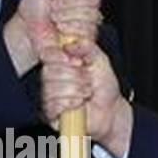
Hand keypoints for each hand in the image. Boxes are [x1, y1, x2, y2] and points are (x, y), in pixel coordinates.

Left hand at [3, 0, 102, 74]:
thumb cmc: (34, 8)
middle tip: (53, 7)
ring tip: (54, 19)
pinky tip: (61, 31)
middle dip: (69, 3)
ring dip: (68, 17)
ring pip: (92, 17)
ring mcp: (87, 24)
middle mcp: (86, 6)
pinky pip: (90, 34)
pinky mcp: (85, 41)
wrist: (26, 30)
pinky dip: (72, 30)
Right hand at [40, 38, 133, 157]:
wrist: (110, 110)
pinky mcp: (50, 112)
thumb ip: (87, 47)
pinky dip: (70, 103)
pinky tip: (78, 103)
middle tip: (87, 80)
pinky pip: (53, 105)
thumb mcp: (100, 60)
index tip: (76, 62)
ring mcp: (50, 95)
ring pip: (53, 88)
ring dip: (76, 90)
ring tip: (86, 92)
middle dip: (75, 76)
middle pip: (50, 71)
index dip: (59, 57)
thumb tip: (70, 44)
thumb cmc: (104, 87)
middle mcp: (52, 78)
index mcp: (61, 63)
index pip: (47, 54)